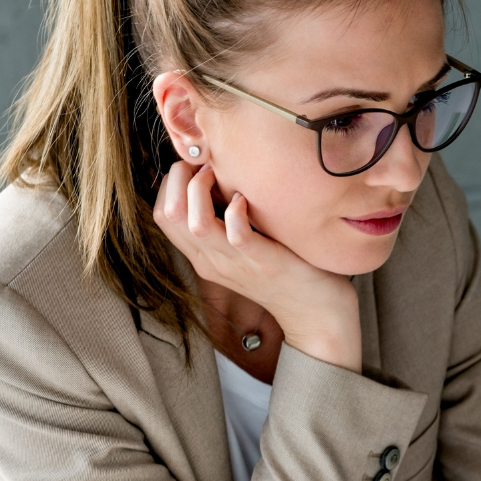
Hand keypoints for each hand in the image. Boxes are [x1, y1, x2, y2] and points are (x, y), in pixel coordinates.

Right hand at [153, 160, 362, 372]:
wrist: (318, 315)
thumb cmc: (286, 270)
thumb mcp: (246, 247)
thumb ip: (228, 222)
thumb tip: (220, 179)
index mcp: (204, 256)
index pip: (162, 214)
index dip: (171, 183)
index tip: (196, 166)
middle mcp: (212, 261)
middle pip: (168, 214)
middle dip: (179, 178)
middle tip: (205, 164)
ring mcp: (237, 264)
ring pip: (194, 223)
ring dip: (201, 189)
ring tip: (220, 176)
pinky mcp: (265, 263)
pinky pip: (236, 235)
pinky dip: (237, 210)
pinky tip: (246, 200)